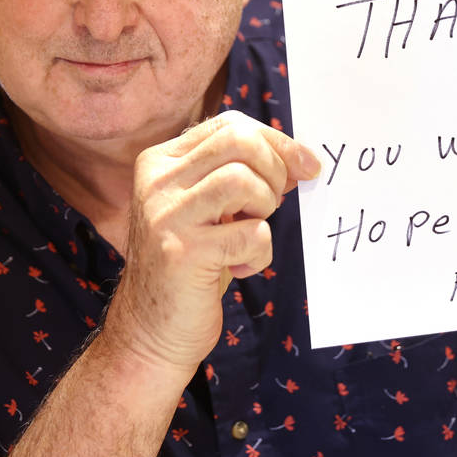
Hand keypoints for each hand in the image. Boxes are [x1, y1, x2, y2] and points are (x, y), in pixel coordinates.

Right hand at [102, 110, 319, 371]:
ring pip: (243, 179)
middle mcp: (156, 180)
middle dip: (274, 169)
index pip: (230, 125)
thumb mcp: (210, 209)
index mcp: (161, 161)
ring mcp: (165, 214)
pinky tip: (238, 270)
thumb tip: (300, 159)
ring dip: (264, 208)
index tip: (306, 166)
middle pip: (238, 141)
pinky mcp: (181, 252)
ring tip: (249, 234)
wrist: (150, 331)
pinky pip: (251, 234)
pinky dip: (259, 254)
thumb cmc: (191, 265)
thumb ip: (241, 175)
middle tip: (273, 204)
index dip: (276, 142)